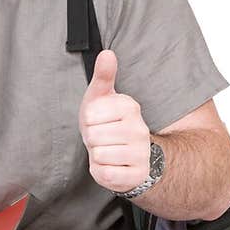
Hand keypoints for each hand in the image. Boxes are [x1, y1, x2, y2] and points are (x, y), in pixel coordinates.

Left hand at [78, 50, 151, 194]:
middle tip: (103, 138)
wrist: (127, 155)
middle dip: (92, 140)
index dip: (88, 121)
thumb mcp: (101, 98)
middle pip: (93, 136)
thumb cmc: (108, 123)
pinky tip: (111, 166)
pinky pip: (105, 174)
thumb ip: (103, 75)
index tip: (98, 121)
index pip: (90, 115)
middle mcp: (139, 129)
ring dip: (97, 156)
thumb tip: (107, 53)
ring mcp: (141, 153)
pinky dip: (102, 172)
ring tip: (107, 151)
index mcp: (130, 107)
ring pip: (99, 155)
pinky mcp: (137, 175)